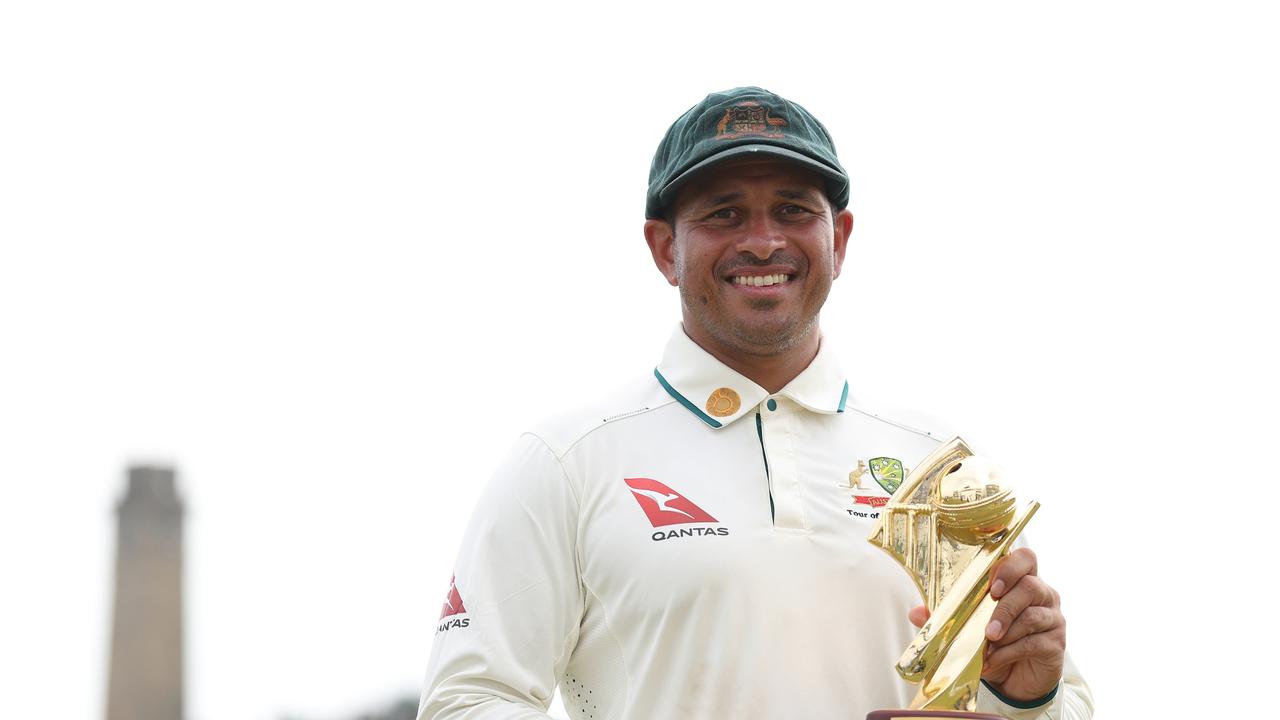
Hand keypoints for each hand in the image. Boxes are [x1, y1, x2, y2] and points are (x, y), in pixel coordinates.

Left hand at [907, 547, 1065, 702]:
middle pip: (1030, 586)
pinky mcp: (1055, 644)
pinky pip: (1033, 642)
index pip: (1025, 558)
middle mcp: (1044, 594)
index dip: (1010, 566)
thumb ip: (946, 616)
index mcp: (1023, 579)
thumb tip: (915, 612)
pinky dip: (1009, 652)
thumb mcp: (969, 627)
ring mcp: (1053, 618)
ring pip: (1032, 616)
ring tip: (985, 645)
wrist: (1016, 679)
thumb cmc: (995, 642)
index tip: (992, 585)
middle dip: (1004, 606)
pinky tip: (993, 660)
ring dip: (1005, 631)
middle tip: (986, 627)